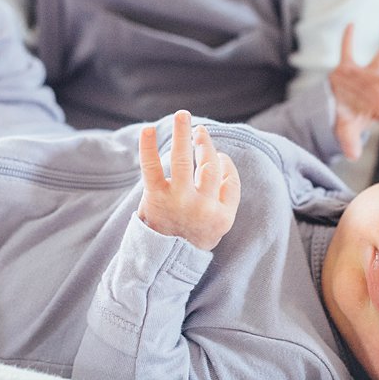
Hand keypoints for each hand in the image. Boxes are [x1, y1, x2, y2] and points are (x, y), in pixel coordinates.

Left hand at [137, 111, 240, 251]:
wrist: (162, 263)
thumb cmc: (191, 237)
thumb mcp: (218, 225)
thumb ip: (225, 196)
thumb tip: (221, 158)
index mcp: (223, 216)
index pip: (230, 180)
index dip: (224, 164)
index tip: (217, 156)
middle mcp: (203, 207)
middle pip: (209, 166)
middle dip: (205, 144)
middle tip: (199, 129)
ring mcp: (179, 202)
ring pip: (185, 161)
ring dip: (184, 134)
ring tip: (183, 116)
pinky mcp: (155, 198)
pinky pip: (152, 167)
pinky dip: (148, 147)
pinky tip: (148, 130)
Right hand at [330, 24, 378, 159]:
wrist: (329, 112)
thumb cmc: (343, 122)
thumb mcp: (345, 132)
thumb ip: (349, 140)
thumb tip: (351, 155)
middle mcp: (378, 90)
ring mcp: (365, 78)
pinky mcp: (349, 69)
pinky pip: (348, 51)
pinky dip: (348, 39)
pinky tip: (351, 25)